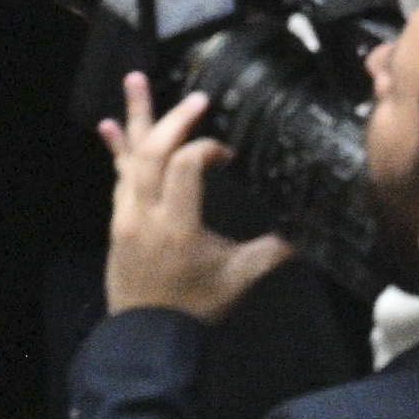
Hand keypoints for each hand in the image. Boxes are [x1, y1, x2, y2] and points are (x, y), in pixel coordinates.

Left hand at [99, 81, 293, 322]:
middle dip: (175, 118)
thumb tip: (308, 232)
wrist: (147, 339)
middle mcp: (145, 215)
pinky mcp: (117, 221)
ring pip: (130, 158)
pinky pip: (118, 176)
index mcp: (177, 226)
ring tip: (134, 80)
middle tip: (197, 97)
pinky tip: (109, 127)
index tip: (227, 154)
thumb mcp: (237, 279)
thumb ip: (271, 251)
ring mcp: (125, 216)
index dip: (206, 150)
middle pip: (154, 153)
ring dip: (135, 118)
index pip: (185, 166)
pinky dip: (117, 149)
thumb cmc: (194, 307)